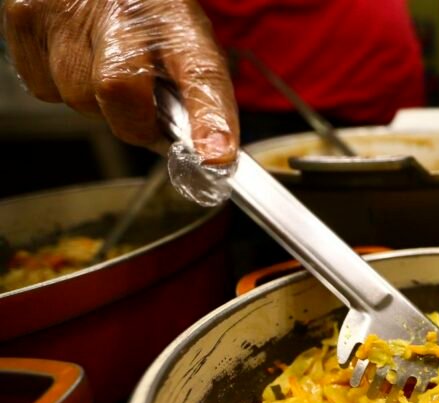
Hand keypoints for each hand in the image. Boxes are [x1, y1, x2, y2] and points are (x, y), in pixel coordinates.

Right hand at [3, 0, 238, 163]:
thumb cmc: (147, 11)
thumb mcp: (187, 41)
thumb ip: (200, 95)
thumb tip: (209, 154)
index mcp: (175, 18)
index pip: (198, 71)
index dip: (208, 115)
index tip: (216, 154)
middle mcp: (117, 11)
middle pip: (118, 97)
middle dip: (132, 113)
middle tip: (141, 91)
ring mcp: (64, 12)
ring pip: (78, 100)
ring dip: (97, 98)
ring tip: (108, 60)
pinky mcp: (24, 19)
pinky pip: (45, 88)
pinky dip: (63, 83)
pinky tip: (77, 54)